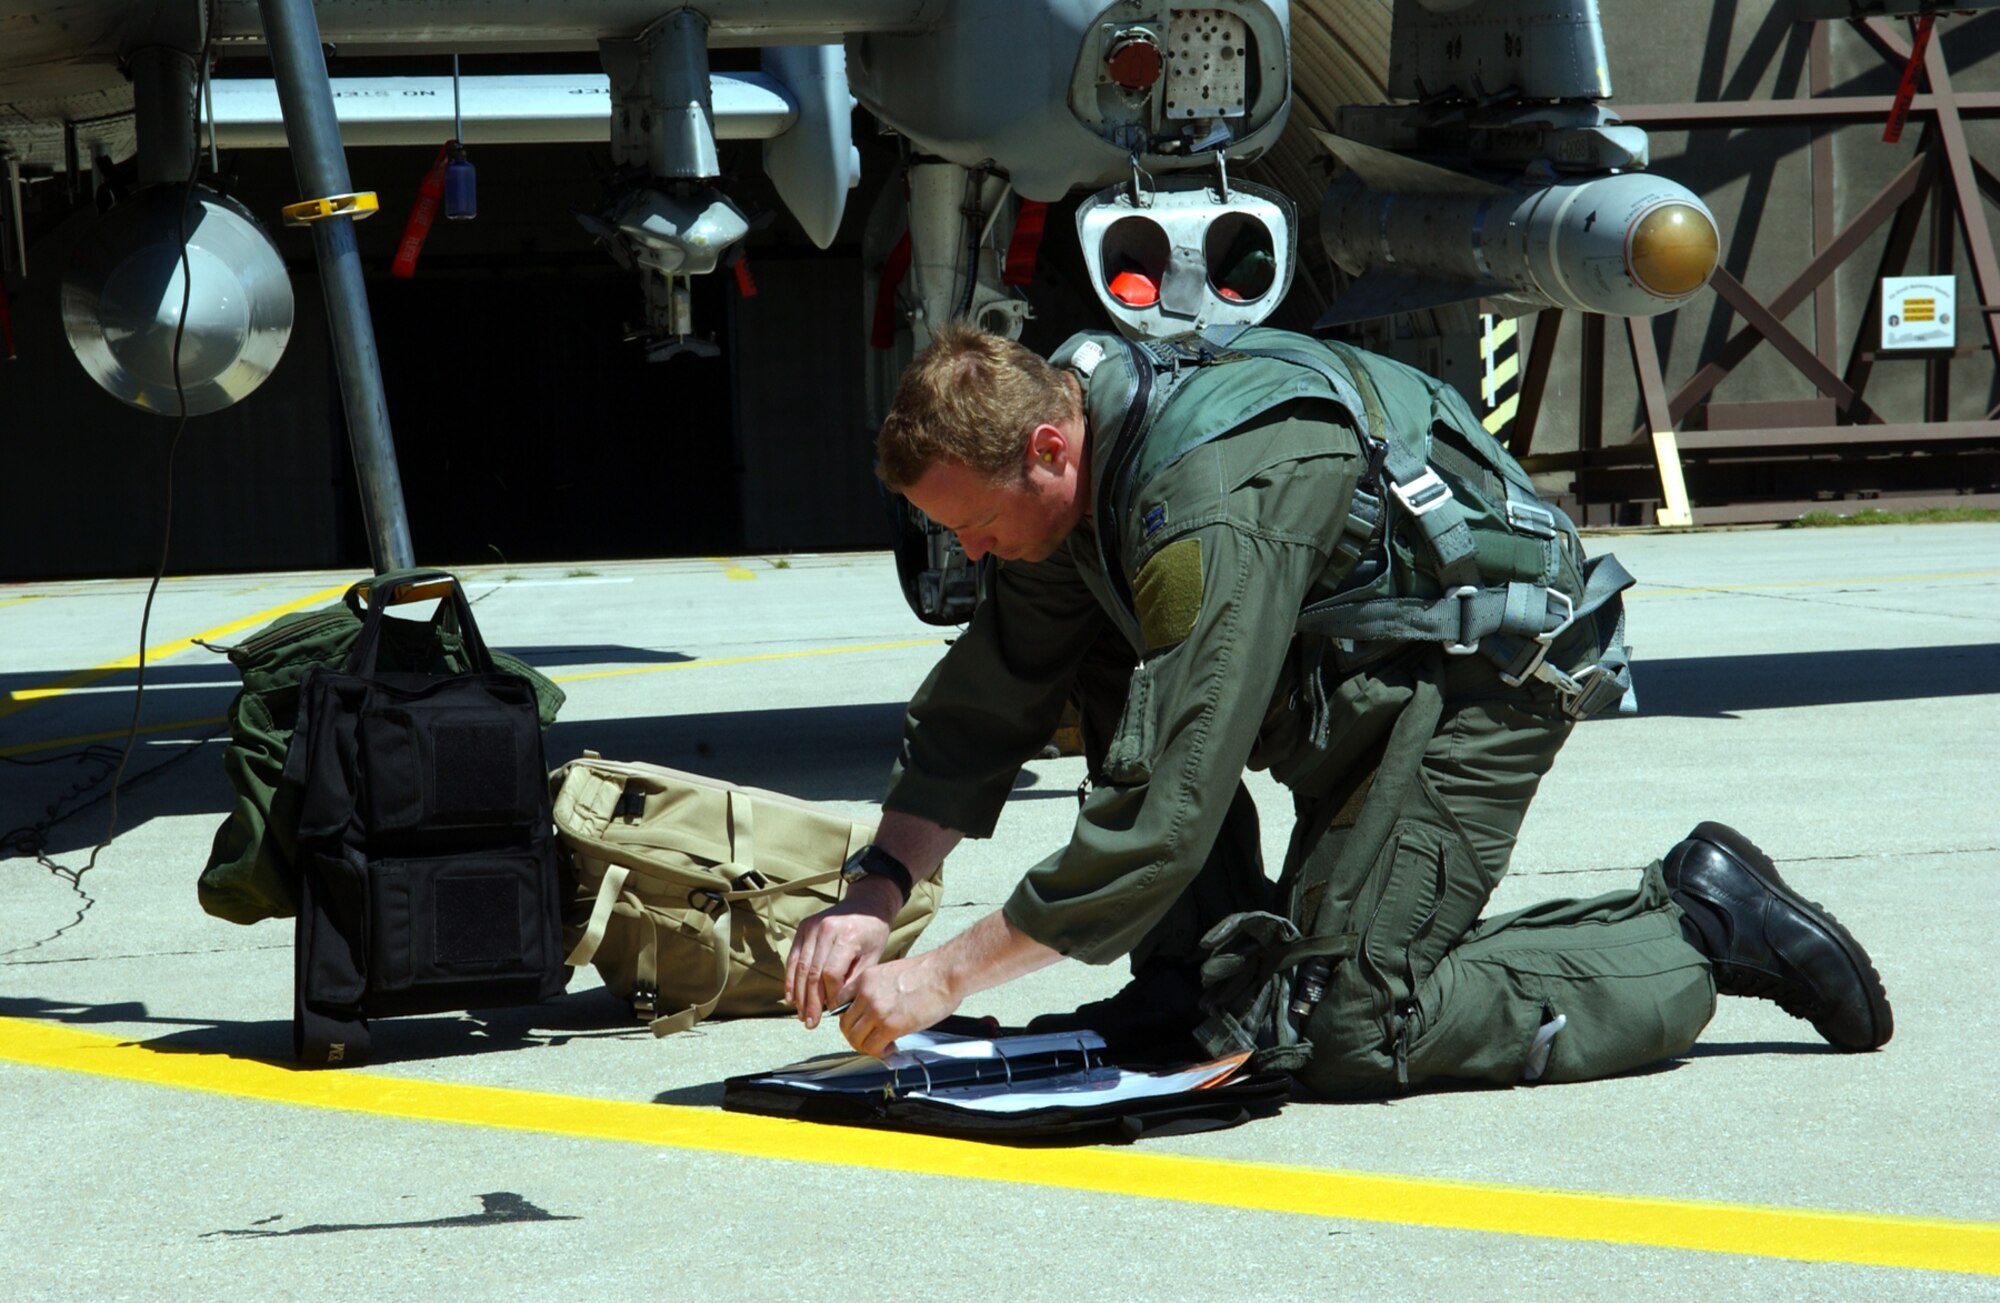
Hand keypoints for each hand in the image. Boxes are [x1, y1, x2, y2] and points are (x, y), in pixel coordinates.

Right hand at [784, 874, 901, 1027]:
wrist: (867, 904)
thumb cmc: (872, 934)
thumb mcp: (872, 957)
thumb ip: (853, 981)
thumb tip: (835, 1006)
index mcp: (848, 936)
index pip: (831, 973)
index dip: (830, 995)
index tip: (833, 1011)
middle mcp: (826, 929)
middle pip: (813, 972)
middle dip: (810, 1001)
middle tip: (810, 1023)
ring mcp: (812, 927)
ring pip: (801, 967)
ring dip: (799, 994)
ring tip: (801, 1015)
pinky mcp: (803, 928)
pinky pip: (794, 957)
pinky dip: (791, 979)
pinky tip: (792, 998)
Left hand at [839, 951, 961, 1058]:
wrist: (945, 973)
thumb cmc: (928, 972)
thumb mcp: (891, 972)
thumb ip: (877, 989)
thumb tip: (876, 1008)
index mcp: (866, 979)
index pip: (840, 1002)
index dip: (849, 1017)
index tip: (858, 1024)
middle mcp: (866, 994)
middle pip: (845, 1024)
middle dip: (855, 1036)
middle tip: (868, 1040)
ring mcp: (877, 1010)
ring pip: (855, 1038)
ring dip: (866, 1047)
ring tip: (881, 1047)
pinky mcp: (891, 1025)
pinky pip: (873, 1047)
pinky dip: (879, 1053)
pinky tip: (890, 1048)